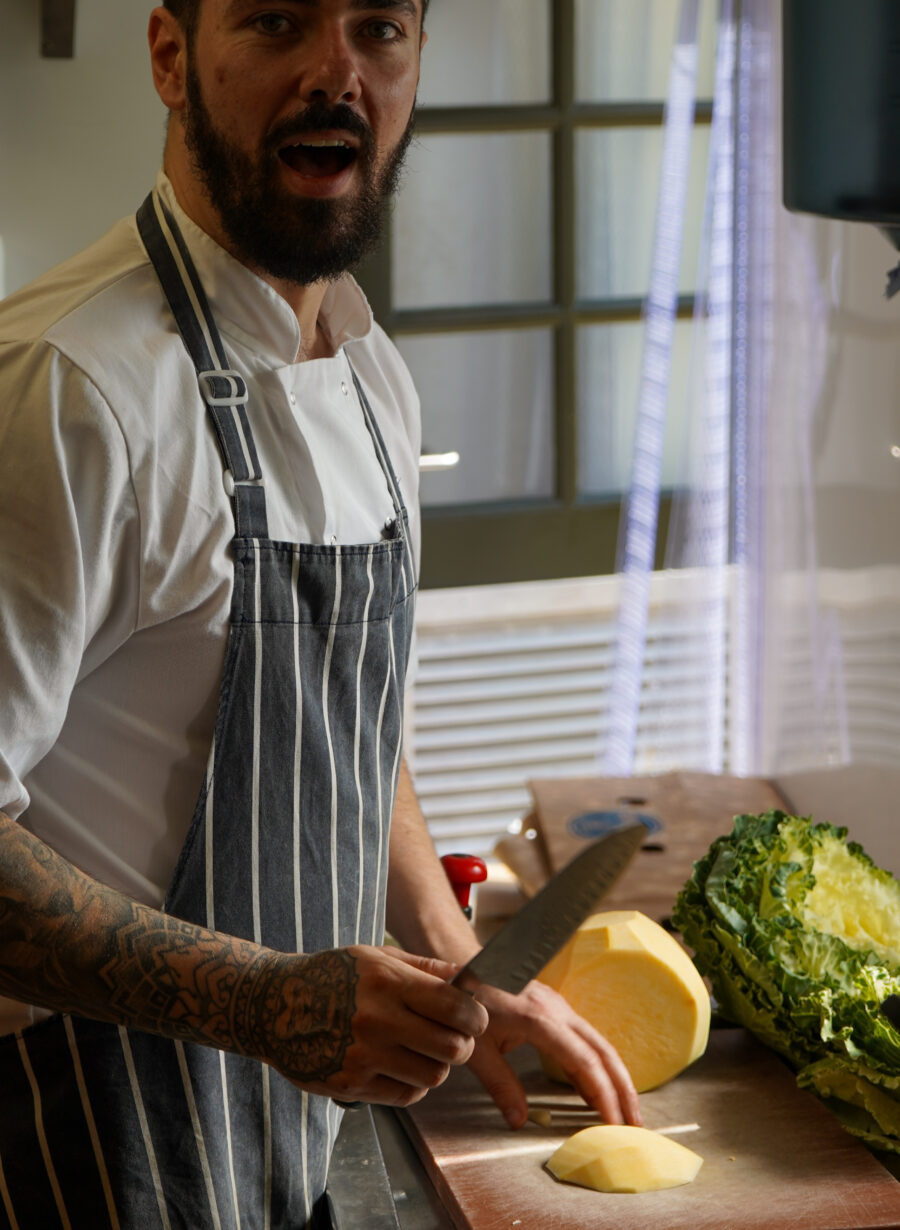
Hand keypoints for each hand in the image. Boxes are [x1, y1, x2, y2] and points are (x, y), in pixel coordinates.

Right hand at [247, 945, 488, 1106]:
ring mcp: (364, 1056)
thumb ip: (422, 967)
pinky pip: (405, 1095)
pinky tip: (401, 1066)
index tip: (475, 1019)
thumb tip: (464, 974)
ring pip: (433, 1077)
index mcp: (388, 983)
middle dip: (463, 1045)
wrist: (271, 1005)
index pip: (455, 1007)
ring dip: (437, 1067)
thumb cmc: (326, 976)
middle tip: (456, 1039)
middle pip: (452, 1048)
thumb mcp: (373, 956)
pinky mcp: (352, 1084)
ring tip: (424, 1052)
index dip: (476, 1017)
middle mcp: (378, 1020)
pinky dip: (413, 1085)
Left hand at [464, 979, 641, 1129]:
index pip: (583, 1060)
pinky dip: (598, 1064)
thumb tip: (519, 1120)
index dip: (602, 1093)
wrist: (462, 965)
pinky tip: (598, 1088)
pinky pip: (585, 1038)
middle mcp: (557, 1009)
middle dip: (623, 1087)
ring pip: (598, 1042)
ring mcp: (559, 1006)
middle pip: (603, 1049)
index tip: (613, 1122)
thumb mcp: (476, 1049)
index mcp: (540, 1019)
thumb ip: (500, 1084)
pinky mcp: (556, 1008)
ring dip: (615, 1076)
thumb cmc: (466, 1004)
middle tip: (636, 1122)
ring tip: (626, 1110)